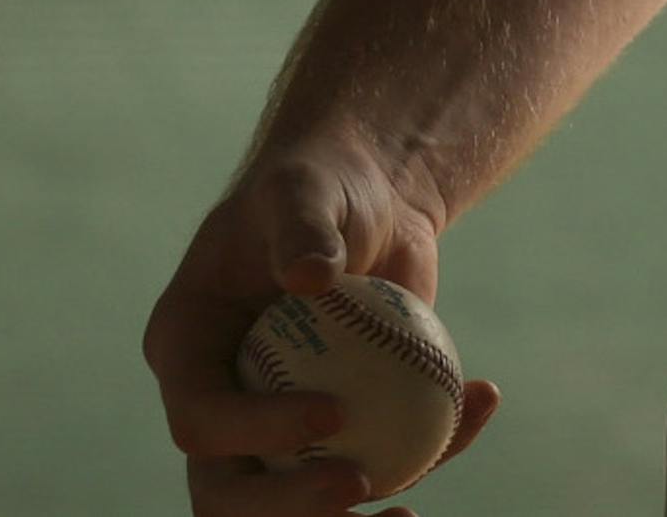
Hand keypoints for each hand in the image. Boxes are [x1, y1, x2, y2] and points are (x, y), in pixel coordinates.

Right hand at [143, 127, 500, 512]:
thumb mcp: (308, 187)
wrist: (372, 199)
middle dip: (286, 509)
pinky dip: (427, 456)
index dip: (252, 433)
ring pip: (292, 505)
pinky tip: (479, 410)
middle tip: (359, 483)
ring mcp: (272, 429)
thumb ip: (303, 225)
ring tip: (411, 516)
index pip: (200, 418)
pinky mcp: (332, 435)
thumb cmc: (325, 183)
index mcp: (187, 349)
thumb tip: (310, 277)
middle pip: (228, 492)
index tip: (329, 413)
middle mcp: (219, 402)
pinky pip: (372, 464)